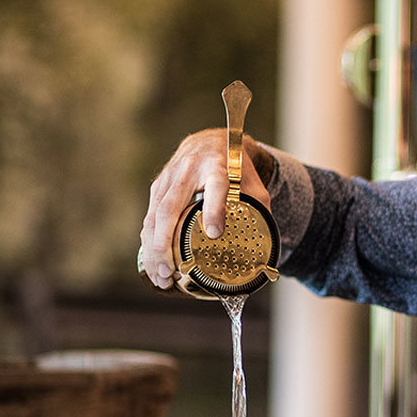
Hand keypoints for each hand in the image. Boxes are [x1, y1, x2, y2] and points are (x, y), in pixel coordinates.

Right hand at [139, 128, 272, 289]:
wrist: (209, 142)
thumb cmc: (233, 167)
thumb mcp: (251, 182)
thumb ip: (258, 207)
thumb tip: (267, 243)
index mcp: (218, 167)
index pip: (216, 187)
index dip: (214, 210)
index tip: (214, 233)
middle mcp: (189, 170)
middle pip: (171, 207)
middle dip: (166, 242)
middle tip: (170, 270)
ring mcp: (169, 178)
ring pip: (154, 215)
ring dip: (153, 247)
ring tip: (161, 275)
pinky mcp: (158, 186)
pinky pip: (149, 215)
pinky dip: (149, 241)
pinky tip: (153, 261)